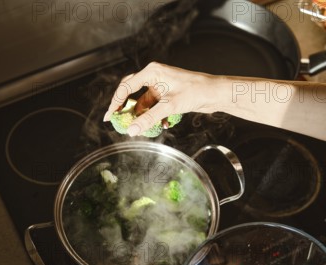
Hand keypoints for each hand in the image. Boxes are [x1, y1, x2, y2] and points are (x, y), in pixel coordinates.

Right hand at [103, 62, 220, 135]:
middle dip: (126, 108)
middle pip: (131, 92)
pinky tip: (163, 125)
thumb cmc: (196, 92)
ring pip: (144, 102)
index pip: (126, 87)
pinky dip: (156, 116)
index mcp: (152, 72)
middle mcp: (155, 76)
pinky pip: (155, 107)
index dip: (115, 102)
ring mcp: (161, 86)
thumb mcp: (169, 107)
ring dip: (144, 115)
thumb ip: (149, 119)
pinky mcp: (168, 94)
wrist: (215, 93)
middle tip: (117, 120)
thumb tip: (131, 130)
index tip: (109, 116)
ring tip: (143, 128)